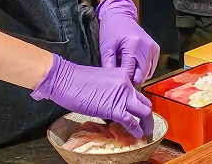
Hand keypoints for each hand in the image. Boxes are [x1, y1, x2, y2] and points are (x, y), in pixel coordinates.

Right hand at [31, 54, 153, 138]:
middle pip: (145, 101)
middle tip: (146, 125)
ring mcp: (122, 95)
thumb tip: (113, 107)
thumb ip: (111, 92)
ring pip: (144, 111)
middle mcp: (126, 84)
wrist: (65, 78)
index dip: (139, 105)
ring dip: (146, 124)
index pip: (137, 92)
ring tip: (144, 133)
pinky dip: (136, 130)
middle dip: (147, 116)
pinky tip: (136, 135)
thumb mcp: (101, 82)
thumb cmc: (76, 80)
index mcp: (122, 75)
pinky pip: (131, 121)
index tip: (138, 114)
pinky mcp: (114, 108)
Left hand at [97, 0, 159, 84]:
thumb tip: (113, 84)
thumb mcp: (106, 48)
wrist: (120, 15)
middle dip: (131, 80)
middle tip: (121, 76)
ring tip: (126, 67)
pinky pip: (151, 68)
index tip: (116, 81)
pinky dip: (142, 70)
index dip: (122, 80)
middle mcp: (147, 47)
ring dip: (137, 75)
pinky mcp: (156, 50)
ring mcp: (154, 48)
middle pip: (142, 76)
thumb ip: (109, 66)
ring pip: (147, 74)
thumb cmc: (111, 30)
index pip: (130, 73)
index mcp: (134, 45)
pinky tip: (133, 64)